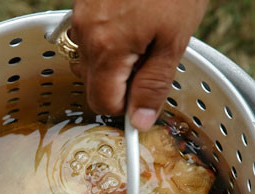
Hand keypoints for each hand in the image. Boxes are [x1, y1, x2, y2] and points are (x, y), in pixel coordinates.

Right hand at [70, 0, 208, 130]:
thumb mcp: (173, 40)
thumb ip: (153, 85)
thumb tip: (139, 121)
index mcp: (107, 48)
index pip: (103, 103)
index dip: (127, 107)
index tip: (145, 100)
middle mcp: (86, 34)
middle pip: (93, 84)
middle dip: (120, 85)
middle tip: (151, 63)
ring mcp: (81, 16)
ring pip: (90, 62)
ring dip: (113, 64)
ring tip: (143, 41)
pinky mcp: (83, 4)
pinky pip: (89, 38)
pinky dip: (108, 43)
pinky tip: (132, 26)